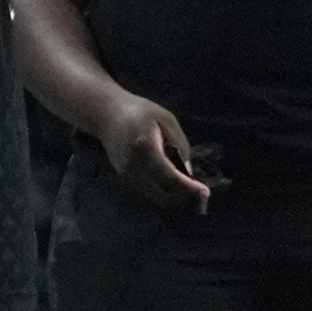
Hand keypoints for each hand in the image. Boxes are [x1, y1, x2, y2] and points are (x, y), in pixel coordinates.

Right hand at [103, 92, 215, 213]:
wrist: (106, 115)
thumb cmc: (139, 112)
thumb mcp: (166, 119)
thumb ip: (180, 144)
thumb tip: (188, 172)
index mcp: (146, 147)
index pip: (169, 176)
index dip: (189, 187)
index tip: (205, 192)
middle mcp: (134, 165)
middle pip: (162, 194)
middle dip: (183, 197)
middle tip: (197, 190)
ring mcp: (126, 174)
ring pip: (154, 198)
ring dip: (173, 198)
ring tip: (185, 187)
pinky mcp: (123, 178)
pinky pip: (146, 194)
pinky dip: (161, 193)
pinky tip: (171, 184)